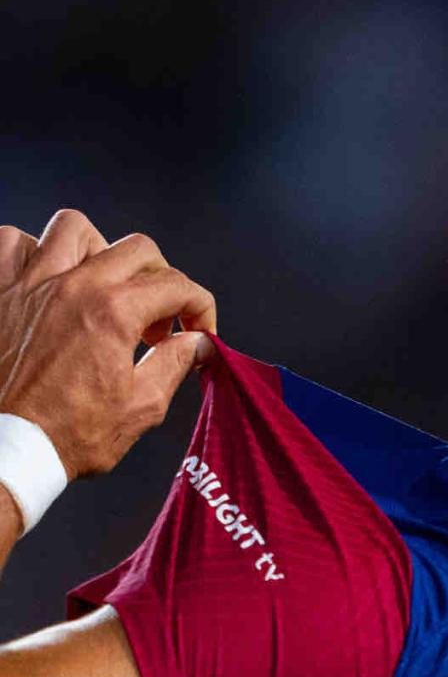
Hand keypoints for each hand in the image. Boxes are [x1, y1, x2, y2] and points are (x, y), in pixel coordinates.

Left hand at [0, 209, 216, 479]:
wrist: (6, 448)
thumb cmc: (67, 436)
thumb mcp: (139, 408)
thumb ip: (173, 364)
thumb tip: (197, 342)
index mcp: (113, 313)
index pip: (176, 285)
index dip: (199, 307)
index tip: (197, 330)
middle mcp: (73, 285)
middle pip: (136, 249)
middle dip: (161, 278)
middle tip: (156, 316)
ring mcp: (30, 282)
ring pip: (75, 229)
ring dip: (99, 252)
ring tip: (102, 285)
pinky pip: (13, 241)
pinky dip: (34, 252)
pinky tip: (47, 280)